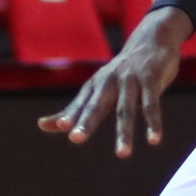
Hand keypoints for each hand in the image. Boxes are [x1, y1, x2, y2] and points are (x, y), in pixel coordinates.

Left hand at [39, 7, 190, 157]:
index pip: (80, 104)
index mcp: (95, 86)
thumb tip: (42, 125)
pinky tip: (154, 140)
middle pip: (96, 105)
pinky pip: (151, 106)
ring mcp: (130, 81)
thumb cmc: (120, 73)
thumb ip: (73, 110)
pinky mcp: (151, 81)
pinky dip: (152, 124)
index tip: (59, 127)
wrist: (151, 40)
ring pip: (125, 110)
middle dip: (86, 122)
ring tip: (122, 155)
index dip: (69, 115)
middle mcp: (109, 82)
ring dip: (124, 133)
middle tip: (76, 139)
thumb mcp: (96, 89)